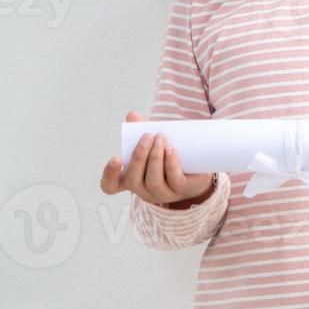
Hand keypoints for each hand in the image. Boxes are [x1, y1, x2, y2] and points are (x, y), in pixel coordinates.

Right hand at [100, 110, 214, 206]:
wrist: (198, 169)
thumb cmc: (169, 154)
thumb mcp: (154, 142)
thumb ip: (141, 128)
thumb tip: (132, 115)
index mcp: (131, 179)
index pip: (111, 185)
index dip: (110, 174)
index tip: (116, 158)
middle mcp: (143, 190)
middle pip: (133, 179)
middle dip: (139, 156)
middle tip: (148, 136)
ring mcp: (163, 193)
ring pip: (153, 181)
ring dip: (155, 158)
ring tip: (161, 138)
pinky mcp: (182, 189)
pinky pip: (173, 180)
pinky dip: (170, 164)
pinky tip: (171, 150)